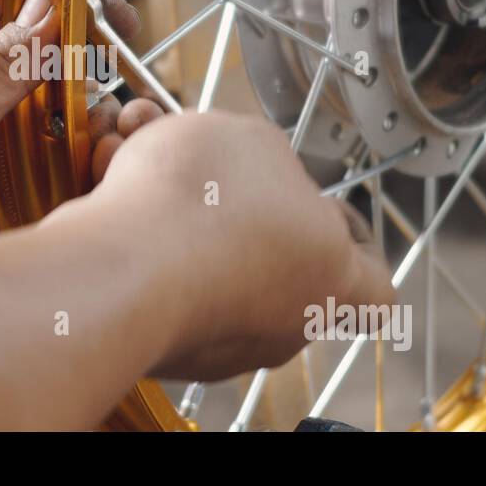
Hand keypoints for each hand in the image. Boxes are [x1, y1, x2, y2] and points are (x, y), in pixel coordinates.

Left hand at [0, 0, 141, 251]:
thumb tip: (52, 0)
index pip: (35, 24)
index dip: (83, 18)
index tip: (126, 22)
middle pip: (68, 94)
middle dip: (107, 101)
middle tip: (130, 120)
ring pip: (70, 150)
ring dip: (102, 152)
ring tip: (116, 164)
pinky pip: (56, 202)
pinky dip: (85, 199)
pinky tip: (103, 204)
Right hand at [81, 111, 393, 381]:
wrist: (117, 265)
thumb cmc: (199, 204)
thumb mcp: (252, 140)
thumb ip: (267, 160)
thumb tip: (254, 174)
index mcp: (331, 275)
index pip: (376, 289)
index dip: (352, 244)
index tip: (326, 211)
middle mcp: (281, 325)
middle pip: (275, 264)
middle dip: (235, 205)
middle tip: (205, 163)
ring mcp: (216, 344)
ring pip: (201, 264)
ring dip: (173, 209)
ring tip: (138, 153)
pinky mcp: (157, 343)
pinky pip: (151, 278)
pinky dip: (134, 236)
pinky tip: (109, 187)